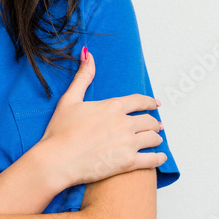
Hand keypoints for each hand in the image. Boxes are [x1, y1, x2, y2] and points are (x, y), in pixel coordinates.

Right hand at [34, 47, 165, 188]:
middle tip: (157, 125)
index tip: (156, 104)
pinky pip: (152, 160)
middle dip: (154, 122)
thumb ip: (83, 77)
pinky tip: (160, 157)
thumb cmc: (60, 132)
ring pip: (152, 138)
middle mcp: (124, 123)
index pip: (138, 101)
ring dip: (156, 139)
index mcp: (112, 107)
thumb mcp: (70, 100)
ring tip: (156, 140)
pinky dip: (158, 158)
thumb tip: (88, 55)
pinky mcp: (128, 163)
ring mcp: (128, 143)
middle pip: (148, 120)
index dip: (149, 102)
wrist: (57, 160)